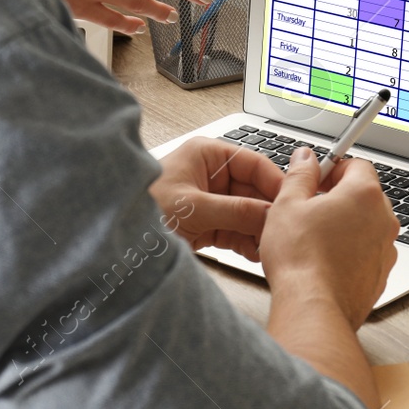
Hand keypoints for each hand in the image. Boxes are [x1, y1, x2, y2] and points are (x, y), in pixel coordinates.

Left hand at [151, 137, 284, 260]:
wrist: (117, 237)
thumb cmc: (141, 206)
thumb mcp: (193, 206)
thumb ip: (234, 210)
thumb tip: (269, 213)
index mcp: (207, 155)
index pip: (254, 162)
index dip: (275, 182)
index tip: (292, 201)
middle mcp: (211, 175)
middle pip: (254, 190)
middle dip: (268, 212)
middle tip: (284, 230)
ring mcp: (211, 201)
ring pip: (249, 213)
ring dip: (260, 230)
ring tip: (273, 245)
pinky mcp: (208, 224)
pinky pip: (238, 230)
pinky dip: (248, 242)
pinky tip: (257, 253)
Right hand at [259, 147, 397, 328]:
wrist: (314, 308)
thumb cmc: (301, 259)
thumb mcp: (287, 204)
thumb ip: (300, 174)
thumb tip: (305, 158)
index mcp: (364, 195)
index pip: (357, 164)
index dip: (333, 167)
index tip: (316, 176)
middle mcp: (383, 220)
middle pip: (364, 195)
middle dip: (338, 196)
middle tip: (309, 206)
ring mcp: (386, 250)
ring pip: (366, 225)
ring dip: (345, 225)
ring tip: (313, 237)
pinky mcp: (380, 276)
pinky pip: (367, 253)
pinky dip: (350, 252)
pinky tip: (324, 260)